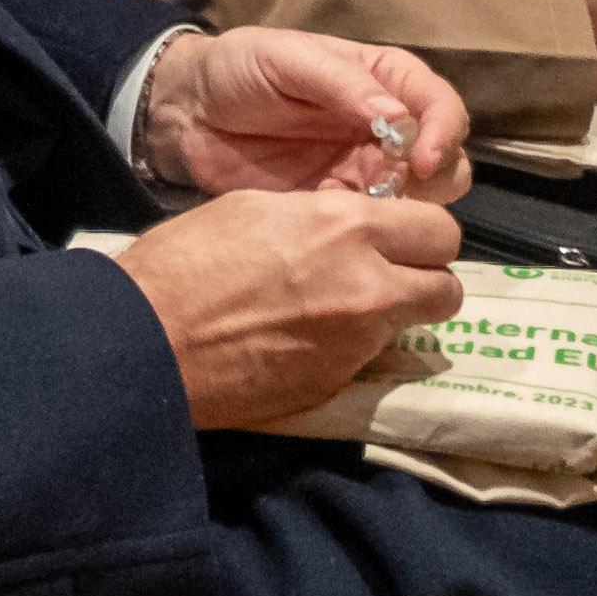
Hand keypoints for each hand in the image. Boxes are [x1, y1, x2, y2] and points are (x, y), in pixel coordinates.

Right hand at [108, 189, 461, 427]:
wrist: (147, 340)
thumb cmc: (185, 261)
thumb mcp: (256, 208)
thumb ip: (322, 217)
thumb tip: (354, 228)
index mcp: (346, 230)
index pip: (440, 228)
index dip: (421, 231)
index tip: (397, 234)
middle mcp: (368, 288)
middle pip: (449, 287)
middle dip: (424, 277)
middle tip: (386, 272)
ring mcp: (356, 345)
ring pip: (414, 327)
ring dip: (394, 314)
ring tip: (343, 307)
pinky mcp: (337, 386)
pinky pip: (371, 361)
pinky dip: (353, 347)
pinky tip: (307, 337)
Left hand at [138, 29, 470, 203]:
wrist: (188, 114)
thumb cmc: (238, 71)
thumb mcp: (282, 59)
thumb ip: (339, 82)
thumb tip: (397, 117)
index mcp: (384, 82)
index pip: (441, 106)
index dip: (443, 132)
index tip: (422, 158)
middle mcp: (390, 131)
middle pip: (448, 162)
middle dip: (435, 179)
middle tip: (396, 190)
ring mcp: (369, 174)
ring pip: (424, 203)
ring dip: (410, 212)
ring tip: (368, 211)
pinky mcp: (343, 210)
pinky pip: (379, 231)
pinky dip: (373, 235)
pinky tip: (343, 230)